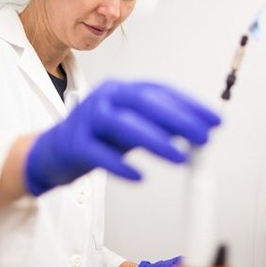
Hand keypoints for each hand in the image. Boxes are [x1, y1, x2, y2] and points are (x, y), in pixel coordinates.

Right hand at [24, 80, 219, 195]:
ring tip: (180, 158)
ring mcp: (86, 120)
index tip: (214, 121)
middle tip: (203, 138)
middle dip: (178, 120)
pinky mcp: (74, 145)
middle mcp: (104, 98)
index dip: (189, 105)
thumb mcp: (130, 127)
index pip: (160, 91)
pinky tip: (139, 176)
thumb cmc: (97, 137)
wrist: (50, 151)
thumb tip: (198, 134)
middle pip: (143, 103)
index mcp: (120, 90)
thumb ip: (159, 127)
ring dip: (156, 141)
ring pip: (123, 125)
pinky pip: (100, 155)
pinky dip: (121, 165)